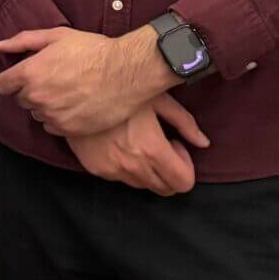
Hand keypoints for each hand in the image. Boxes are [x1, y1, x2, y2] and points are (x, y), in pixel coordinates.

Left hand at [0, 25, 173, 136]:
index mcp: (30, 73)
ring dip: (46, 105)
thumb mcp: (57, 36)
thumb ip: (24, 41)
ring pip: (37, 113)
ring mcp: (52, 115)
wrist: (127, 72)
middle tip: (54, 79)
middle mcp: (37, 97)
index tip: (22, 77)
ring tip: (68, 91)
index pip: (2, 85)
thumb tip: (1, 45)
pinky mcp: (68, 129)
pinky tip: (75, 104)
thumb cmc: (94, 51)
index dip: (11, 80)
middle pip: (20, 99)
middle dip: (31, 90)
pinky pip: (51, 126)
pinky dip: (59, 118)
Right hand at [68, 93, 211, 195]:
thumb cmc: (121, 89)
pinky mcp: (95, 169)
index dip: (186, 166)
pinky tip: (120, 143)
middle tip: (161, 145)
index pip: (183, 183)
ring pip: (143, 186)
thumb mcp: (158, 99)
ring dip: (149, 170)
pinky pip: (121, 178)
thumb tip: (204, 143)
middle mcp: (133, 166)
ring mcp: (112, 170)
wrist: (74, 91)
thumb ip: (185, 123)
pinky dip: (127, 168)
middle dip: (170, 171)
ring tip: (139, 143)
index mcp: (152, 150)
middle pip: (165, 189)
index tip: (175, 144)